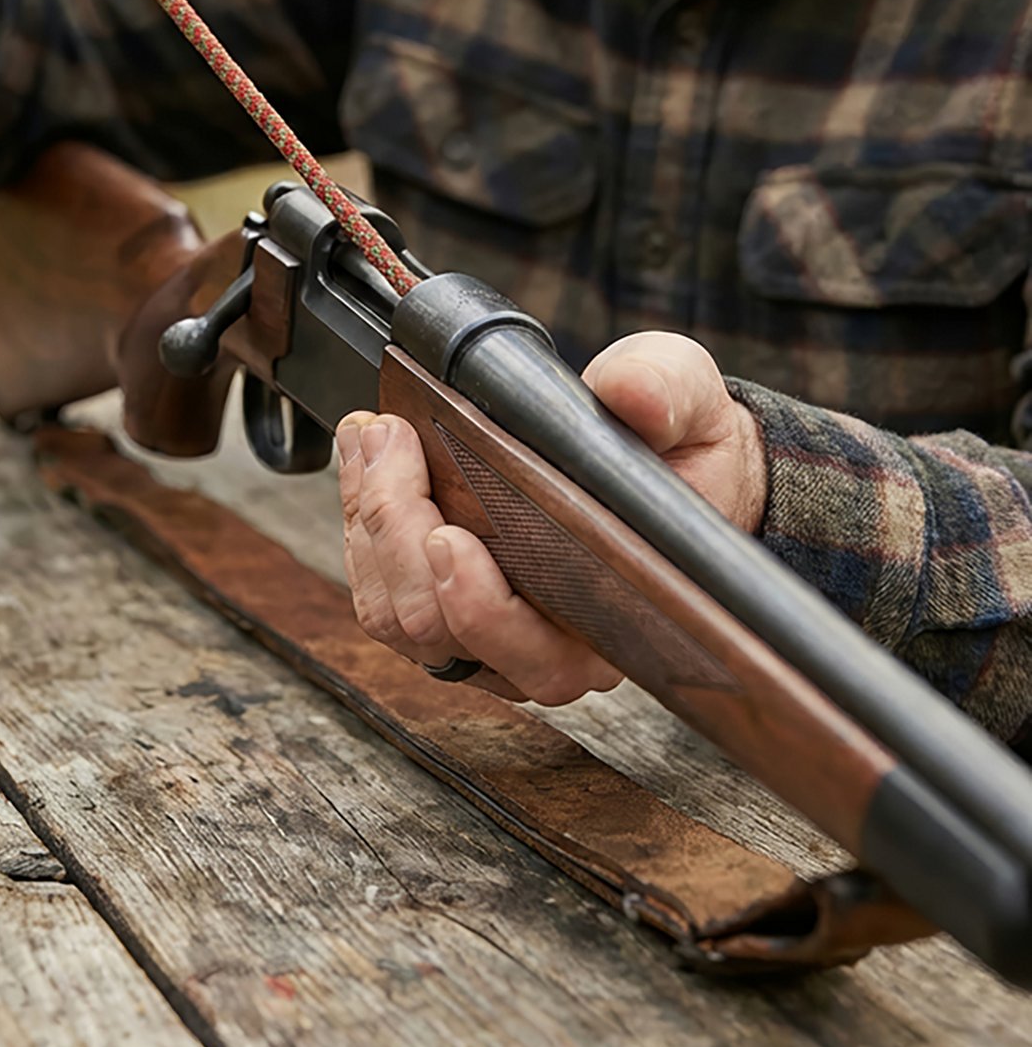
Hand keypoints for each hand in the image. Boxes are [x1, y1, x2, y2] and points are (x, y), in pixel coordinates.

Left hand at [337, 330, 767, 703]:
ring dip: (371, 523)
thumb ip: (663, 392)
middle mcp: (544, 645)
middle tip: (393, 438)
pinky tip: (368, 454)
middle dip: (400, 531)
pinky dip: (361, 519)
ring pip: (396, 614)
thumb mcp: (686, 400)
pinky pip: (379, 590)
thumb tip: (631, 394)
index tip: (449, 535)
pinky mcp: (441, 605)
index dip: (480, 608)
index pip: (537, 654)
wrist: (666, 456)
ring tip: (377, 436)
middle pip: (439, 628)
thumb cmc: (678, 444)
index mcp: (611, 621)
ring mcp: (484, 632)